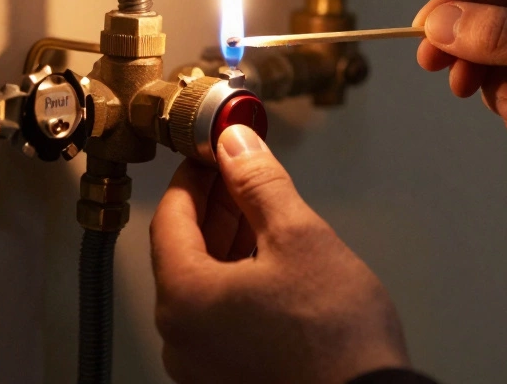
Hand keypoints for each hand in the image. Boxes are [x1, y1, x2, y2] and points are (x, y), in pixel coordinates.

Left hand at [151, 125, 408, 383]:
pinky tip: (266, 263)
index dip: (195, 175)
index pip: (169, 217)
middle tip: (239, 174)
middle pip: (181, 252)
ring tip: (259, 213)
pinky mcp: (226, 379)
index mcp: (183, 299)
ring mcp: (200, 365)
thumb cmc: (337, 339)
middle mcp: (180, 338)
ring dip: (224, 243)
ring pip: (201, 286)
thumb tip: (237, 146)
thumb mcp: (300, 237)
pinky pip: (216, 318)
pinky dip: (233, 282)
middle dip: (212, 207)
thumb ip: (259, 184)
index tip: (213, 154)